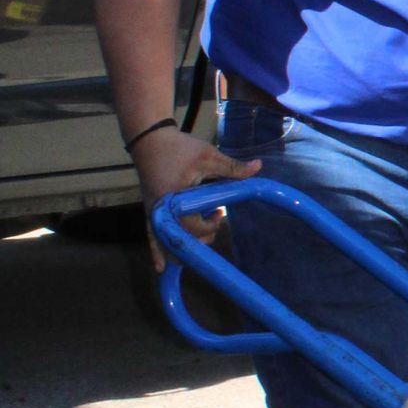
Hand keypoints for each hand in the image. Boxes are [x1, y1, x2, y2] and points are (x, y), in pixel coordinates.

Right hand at [131, 127, 261, 267]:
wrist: (149, 139)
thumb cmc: (178, 147)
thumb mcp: (208, 155)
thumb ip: (232, 167)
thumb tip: (259, 166)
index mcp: (175, 198)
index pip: (193, 226)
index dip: (211, 225)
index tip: (220, 212)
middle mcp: (162, 210)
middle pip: (182, 239)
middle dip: (201, 237)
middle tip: (215, 218)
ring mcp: (153, 212)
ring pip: (168, 242)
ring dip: (185, 246)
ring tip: (201, 237)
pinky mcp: (150, 210)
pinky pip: (152, 236)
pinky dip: (157, 251)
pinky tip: (161, 267)